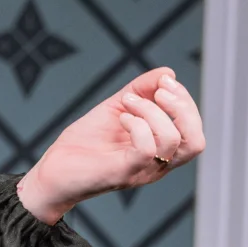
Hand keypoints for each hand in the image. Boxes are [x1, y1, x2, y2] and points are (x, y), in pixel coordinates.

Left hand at [17, 67, 203, 223]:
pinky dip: (138, 125)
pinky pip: (147, 149)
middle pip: (195, 140)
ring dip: (152, 111)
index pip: (193, 129)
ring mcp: (141, 170)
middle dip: (182, 107)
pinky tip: (122, 118)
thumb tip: (168, 73)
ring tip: (127, 104)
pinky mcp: (122, 173)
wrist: (52, 171)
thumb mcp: (117, 108)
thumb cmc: (84, 143)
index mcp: (161, 151)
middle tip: (158, 90)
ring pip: (173, 140)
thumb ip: (141, 91)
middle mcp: (157, 165)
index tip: (164, 81)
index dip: (185, 100)